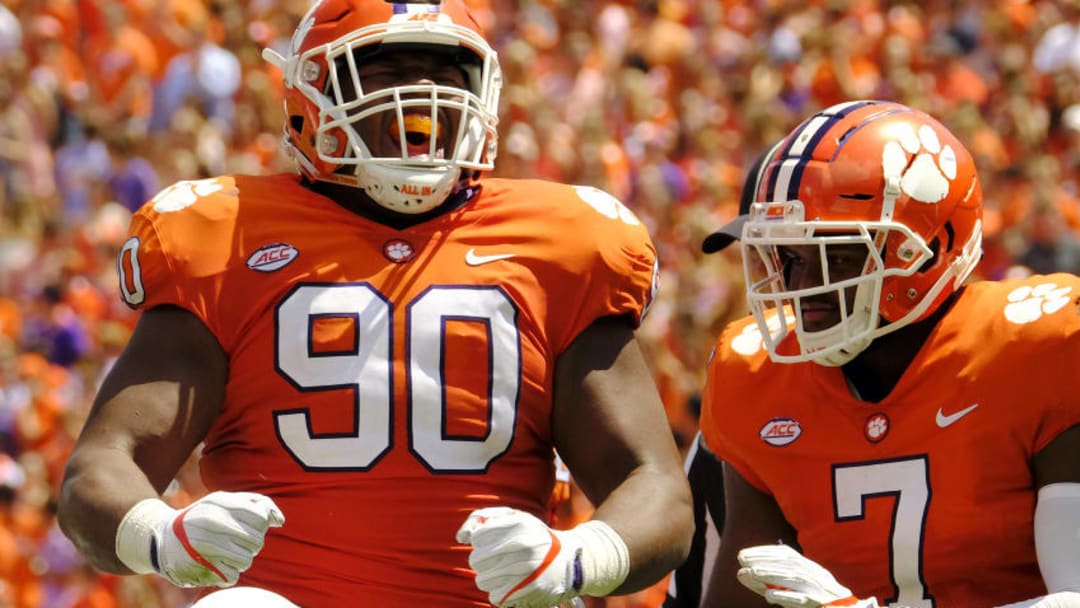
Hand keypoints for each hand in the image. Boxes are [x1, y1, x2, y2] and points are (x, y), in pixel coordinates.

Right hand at [116, 491, 284, 587]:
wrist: (162, 538)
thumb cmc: (202, 516)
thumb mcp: (223, 501)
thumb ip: (255, 503)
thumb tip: (279, 520)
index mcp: (218, 505)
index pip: (260, 516)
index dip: (261, 522)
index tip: (251, 523)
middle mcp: (210, 525)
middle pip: (256, 541)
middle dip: (252, 542)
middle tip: (238, 540)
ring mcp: (203, 549)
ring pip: (246, 561)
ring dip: (242, 558)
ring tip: (227, 551)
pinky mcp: (198, 571)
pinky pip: (232, 577)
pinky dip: (229, 572)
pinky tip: (217, 562)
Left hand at [456, 507, 582, 607]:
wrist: (569, 560)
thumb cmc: (533, 537)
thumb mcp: (514, 518)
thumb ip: (483, 518)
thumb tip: (461, 536)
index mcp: (519, 523)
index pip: (478, 537)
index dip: (480, 541)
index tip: (490, 542)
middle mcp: (524, 544)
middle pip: (476, 560)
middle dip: (482, 562)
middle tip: (495, 560)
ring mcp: (528, 568)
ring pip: (483, 580)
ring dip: (489, 578)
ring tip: (503, 573)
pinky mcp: (531, 589)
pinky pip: (496, 596)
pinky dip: (499, 593)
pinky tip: (511, 584)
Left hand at [736, 544, 879, 607]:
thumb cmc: (816, 596)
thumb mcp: (797, 582)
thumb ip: (772, 580)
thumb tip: (744, 573)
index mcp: (808, 565)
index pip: (784, 554)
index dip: (763, 552)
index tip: (743, 554)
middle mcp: (812, 573)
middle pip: (785, 564)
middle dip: (762, 561)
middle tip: (741, 561)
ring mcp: (814, 588)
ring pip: (790, 579)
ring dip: (768, 576)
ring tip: (750, 574)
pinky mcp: (816, 603)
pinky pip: (799, 599)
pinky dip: (784, 597)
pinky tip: (768, 596)